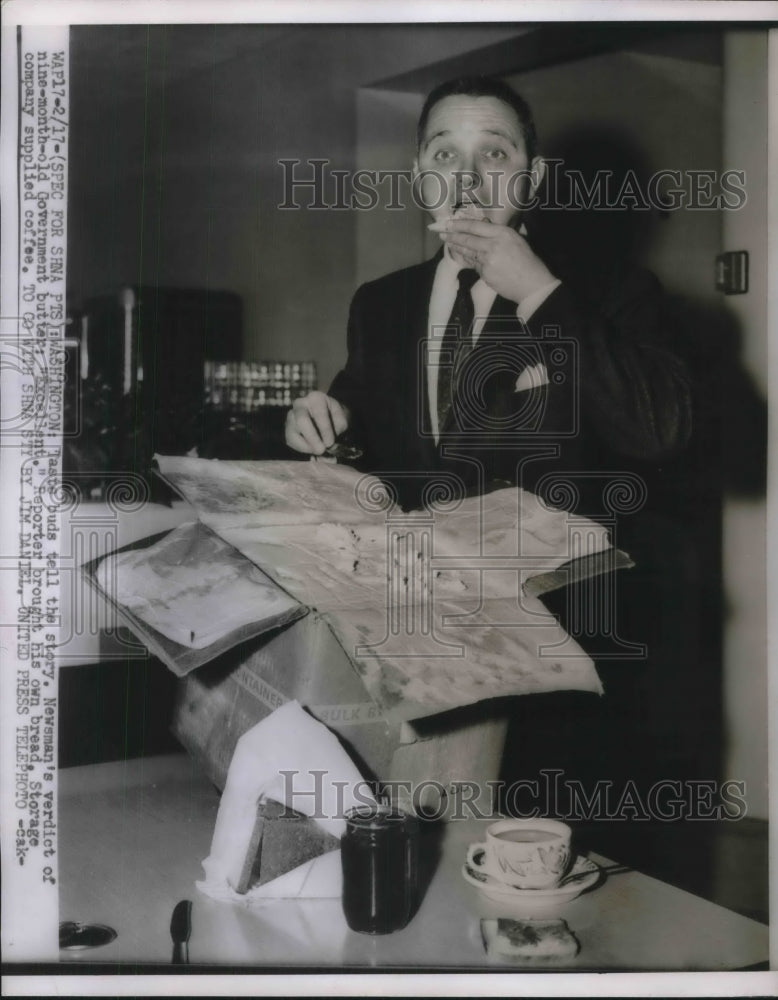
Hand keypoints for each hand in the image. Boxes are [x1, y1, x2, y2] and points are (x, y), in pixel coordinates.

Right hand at [285, 391, 349, 454]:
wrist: (328, 417)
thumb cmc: (335, 418)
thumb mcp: (342, 420)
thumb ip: (337, 430)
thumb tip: (329, 445)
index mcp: (316, 398)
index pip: (319, 413)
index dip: (325, 430)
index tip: (330, 443)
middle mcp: (300, 404)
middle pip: (301, 420)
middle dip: (312, 438)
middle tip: (322, 450)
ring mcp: (291, 416)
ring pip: (292, 433)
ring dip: (307, 446)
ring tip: (319, 450)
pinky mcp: (287, 428)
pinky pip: (290, 441)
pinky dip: (302, 448)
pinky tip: (312, 449)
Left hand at [428, 218, 555, 303]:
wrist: (532, 284)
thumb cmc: (528, 261)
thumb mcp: (517, 240)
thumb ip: (499, 235)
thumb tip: (484, 229)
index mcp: (502, 233)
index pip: (475, 226)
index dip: (459, 224)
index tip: (448, 223)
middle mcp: (493, 245)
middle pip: (467, 238)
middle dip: (452, 235)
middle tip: (441, 233)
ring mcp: (487, 260)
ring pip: (467, 252)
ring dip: (456, 247)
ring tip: (448, 242)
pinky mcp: (485, 274)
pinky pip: (473, 265)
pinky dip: (467, 260)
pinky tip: (462, 257)